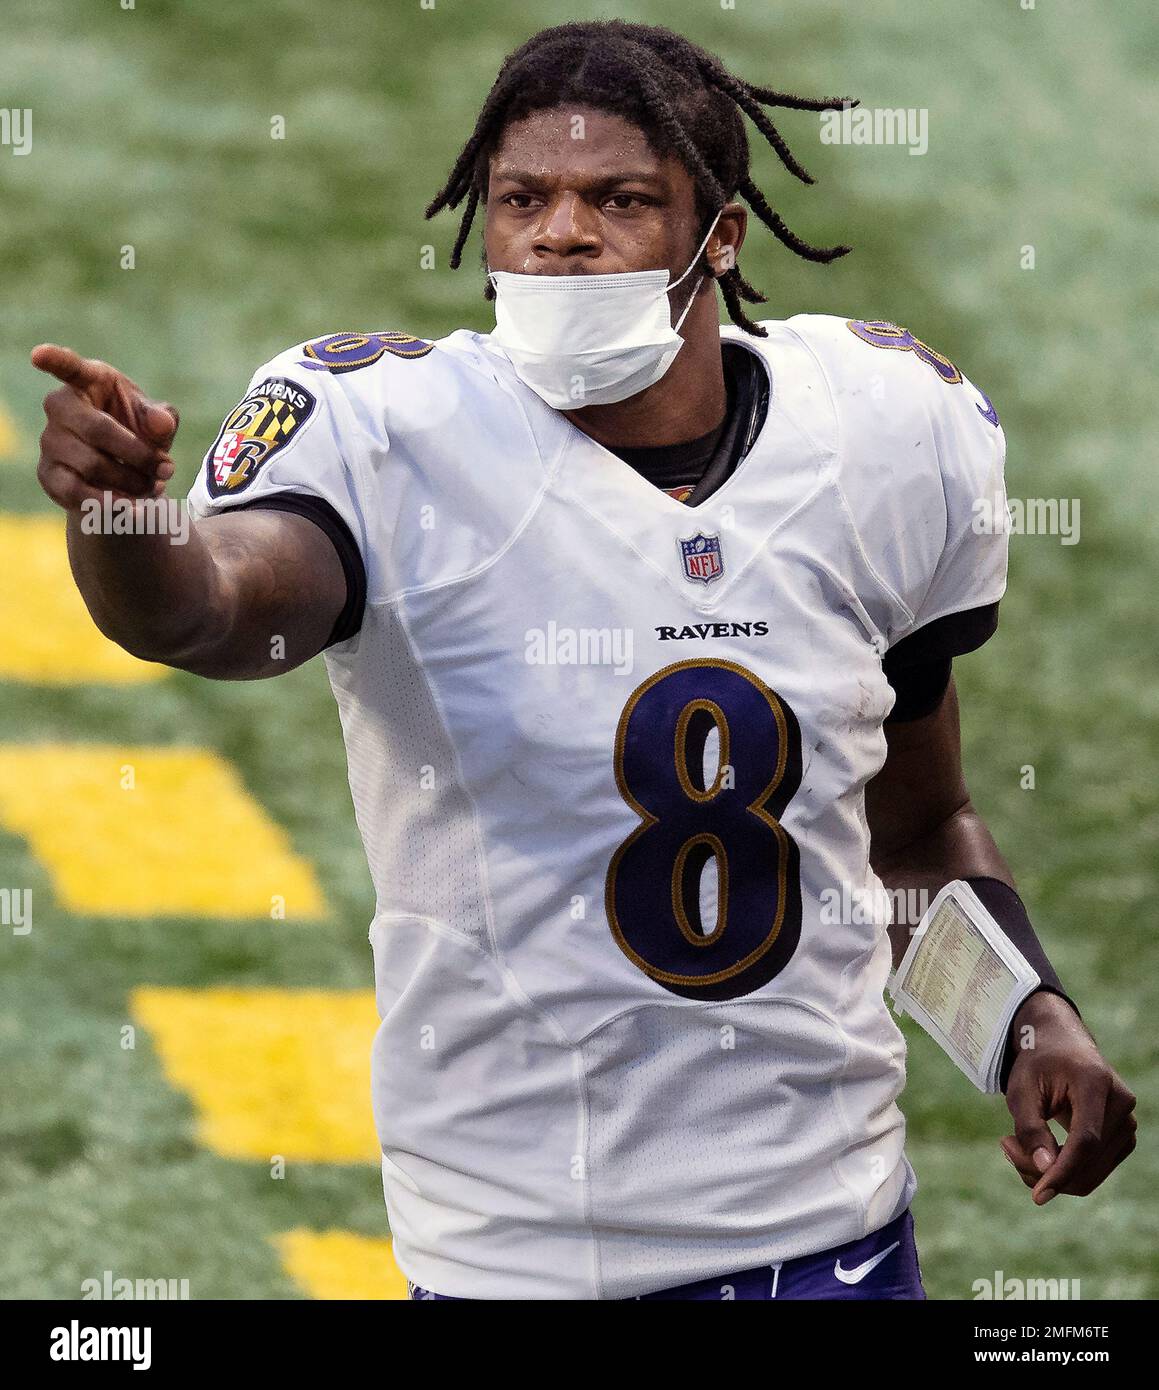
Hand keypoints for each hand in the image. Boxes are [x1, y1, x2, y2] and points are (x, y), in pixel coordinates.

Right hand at [31, 344, 179, 509]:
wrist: (125, 472)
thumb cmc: (138, 431)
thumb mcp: (156, 421)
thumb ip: (161, 418)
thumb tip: (161, 423)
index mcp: (89, 383)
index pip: (69, 368)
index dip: (54, 359)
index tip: (38, 354)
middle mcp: (60, 407)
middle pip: (97, 430)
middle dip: (139, 454)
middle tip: (167, 469)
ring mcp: (50, 441)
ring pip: (92, 465)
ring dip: (131, 481)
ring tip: (155, 487)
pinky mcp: (49, 475)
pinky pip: (77, 492)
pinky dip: (111, 503)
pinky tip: (134, 508)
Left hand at [1001, 990, 1136, 1203]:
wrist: (1060, 1045)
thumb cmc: (1037, 1063)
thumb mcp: (1021, 1088)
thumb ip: (1031, 1128)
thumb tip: (1045, 1170)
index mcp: (1095, 1082)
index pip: (1086, 1140)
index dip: (1062, 1170)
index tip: (1037, 1196)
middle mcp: (1121, 1102)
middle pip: (1088, 1160)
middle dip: (1045, 1170)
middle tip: (1006, 1147)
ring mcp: (1127, 1122)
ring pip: (1092, 1171)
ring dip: (1052, 1172)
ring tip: (1016, 1145)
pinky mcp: (1124, 1137)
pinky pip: (1095, 1168)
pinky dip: (1066, 1170)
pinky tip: (1039, 1150)